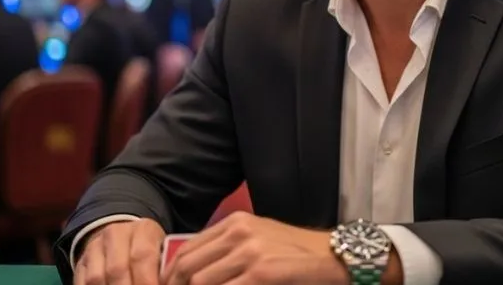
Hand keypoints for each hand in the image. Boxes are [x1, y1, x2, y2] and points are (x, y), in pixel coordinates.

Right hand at [75, 218, 165, 284]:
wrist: (125, 239)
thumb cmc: (150, 251)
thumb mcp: (161, 253)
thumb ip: (161, 269)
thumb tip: (164, 284)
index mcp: (142, 229)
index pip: (142, 256)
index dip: (146, 281)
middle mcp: (116, 234)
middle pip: (117, 269)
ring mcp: (95, 247)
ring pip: (96, 278)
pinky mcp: (80, 262)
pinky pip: (83, 283)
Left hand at [161, 211, 346, 284]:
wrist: (332, 256)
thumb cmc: (295, 254)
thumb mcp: (258, 241)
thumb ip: (228, 250)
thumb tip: (193, 274)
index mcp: (235, 223)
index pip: (186, 250)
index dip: (170, 276)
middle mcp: (239, 232)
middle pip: (187, 267)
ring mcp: (250, 252)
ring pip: (200, 281)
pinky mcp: (262, 272)